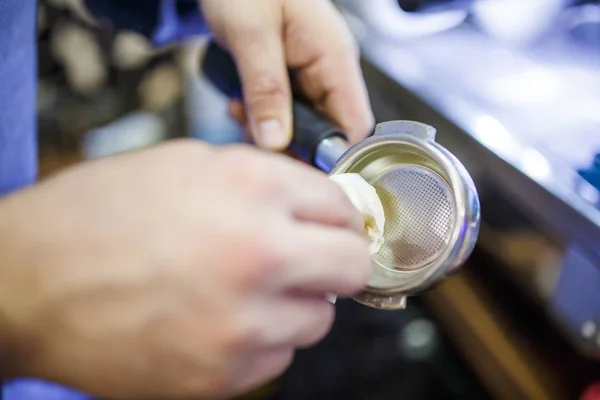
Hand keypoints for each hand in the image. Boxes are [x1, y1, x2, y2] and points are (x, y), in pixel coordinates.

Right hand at [0, 140, 370, 398]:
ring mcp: (243, 324)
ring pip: (318, 319)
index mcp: (250, 189)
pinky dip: (262, 339)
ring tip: (250, 288)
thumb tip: (312, 201)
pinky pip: (277, 358)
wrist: (28, 284)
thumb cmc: (96, 217)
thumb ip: (262, 180)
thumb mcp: (185, 164)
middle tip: (313, 256)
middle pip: (352, 266)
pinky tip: (221, 319)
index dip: (339, 214)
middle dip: (338, 258)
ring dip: (297, 302)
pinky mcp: (222, 376)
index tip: (333, 223)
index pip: (343, 206)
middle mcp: (258, 255)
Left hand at [200, 0, 373, 149]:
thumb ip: (265, 89)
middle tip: (254, 134)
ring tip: (240, 110)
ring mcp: (308, 77)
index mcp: (334, 57)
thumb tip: (276, 141)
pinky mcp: (288, 81)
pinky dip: (259, 118)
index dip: (335, 155)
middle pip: (326, 132)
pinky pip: (282, 115)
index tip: (302, 172)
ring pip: (300, 127)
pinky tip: (239, 104)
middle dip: (289, 144)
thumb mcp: (252, 34)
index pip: (355, 124)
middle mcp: (327, 71)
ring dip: (269, 131)